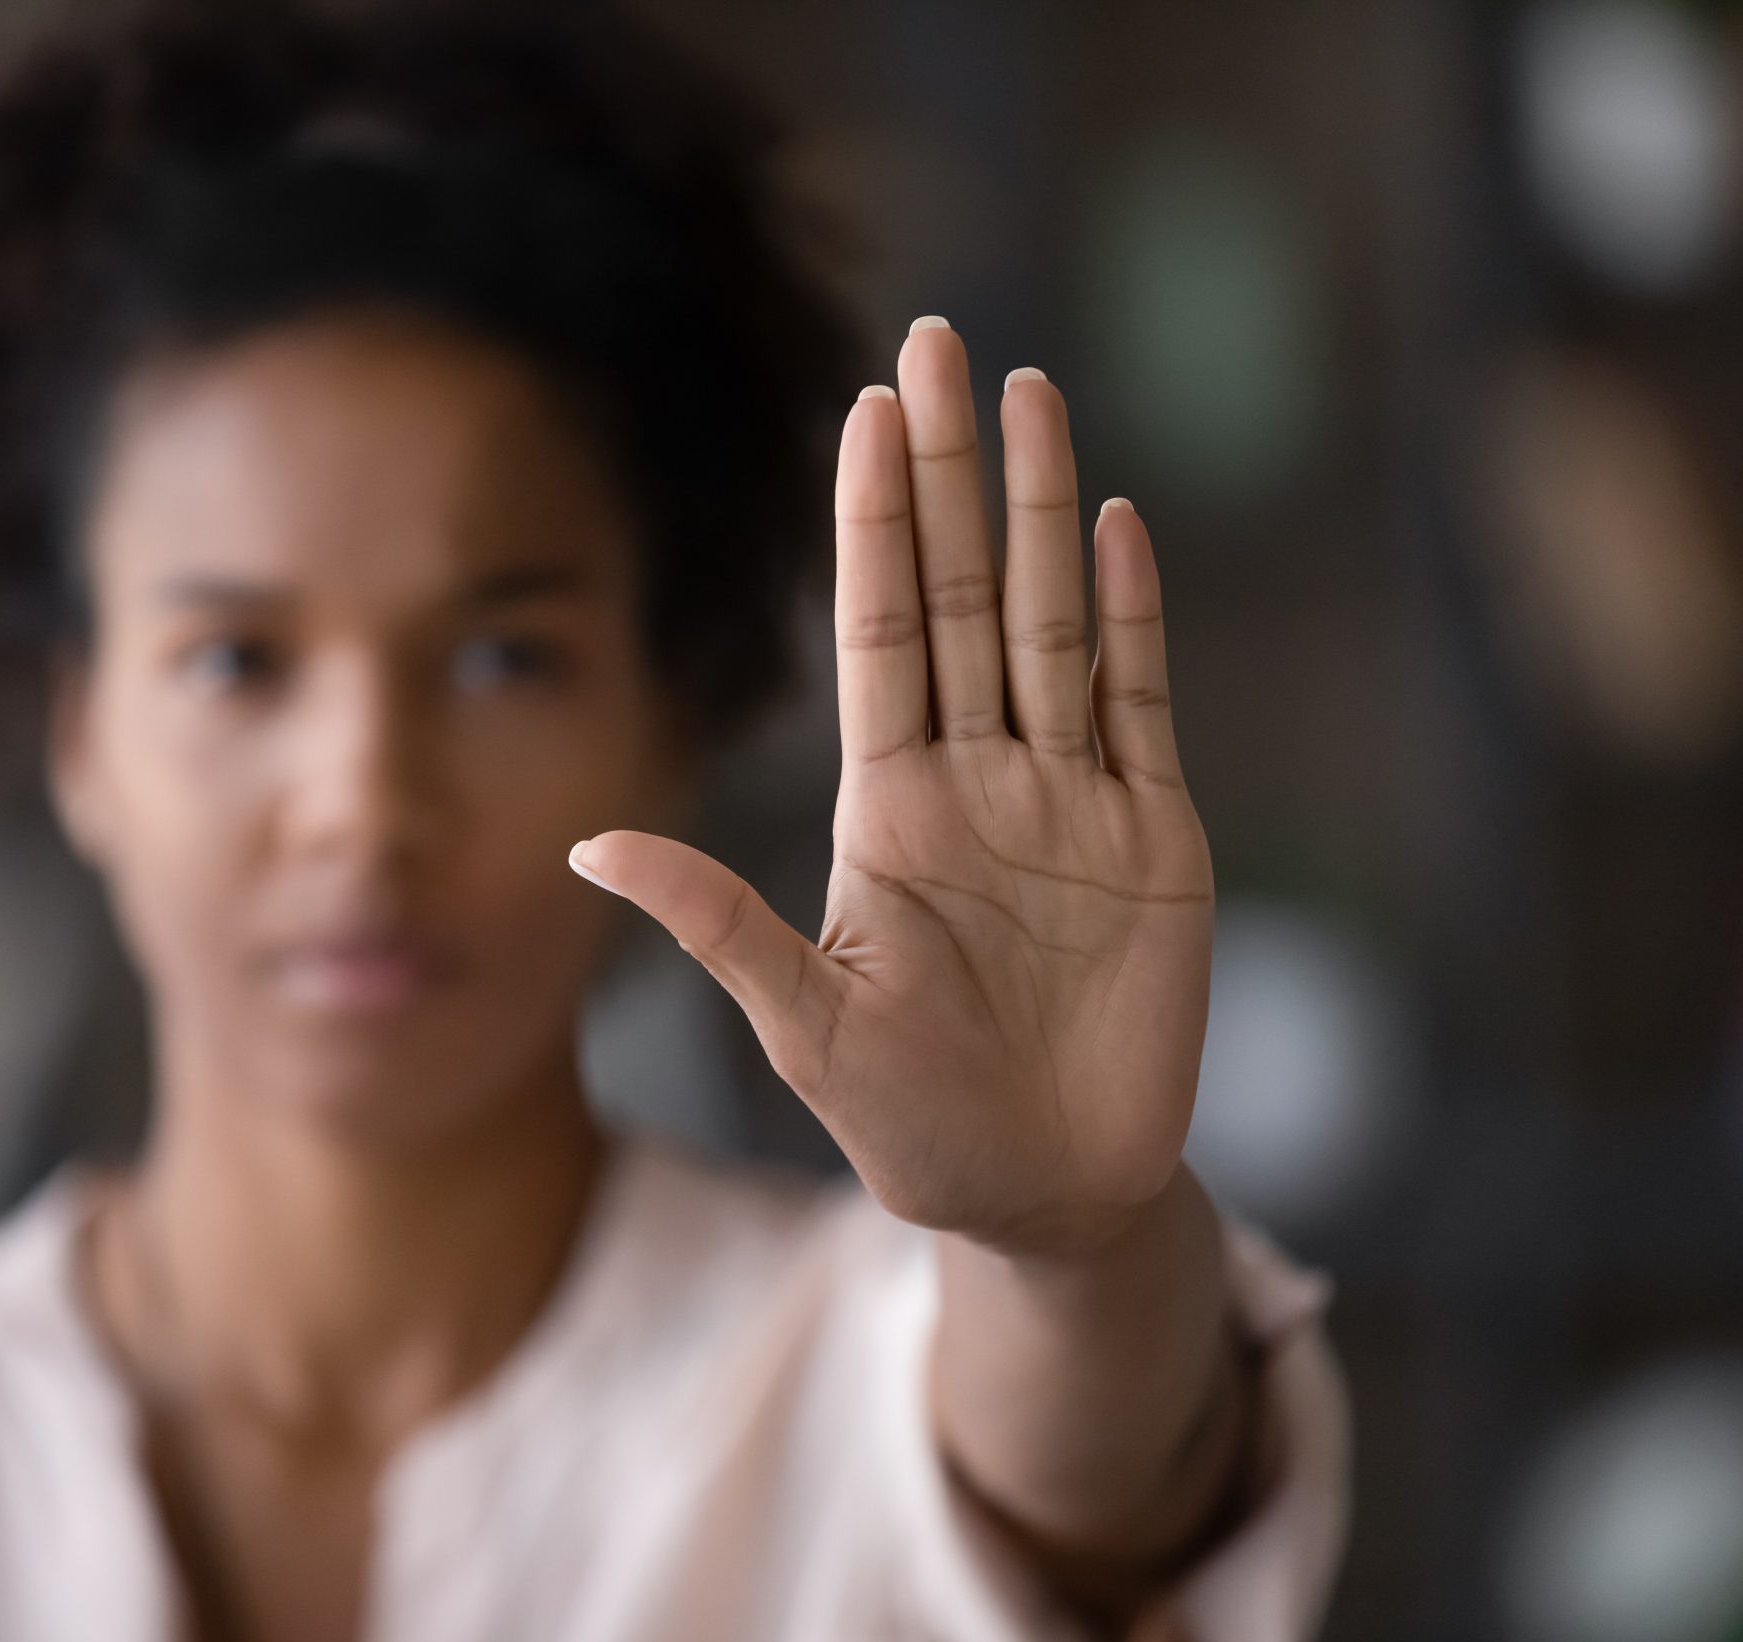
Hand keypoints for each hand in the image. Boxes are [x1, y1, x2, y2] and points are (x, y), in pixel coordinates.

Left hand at [571, 318, 1213, 1256]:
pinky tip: (1120, 526)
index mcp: (890, 811)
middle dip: (950, 473)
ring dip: (1047, 511)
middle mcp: (979, 781)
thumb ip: (716, 924)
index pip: (880, 634)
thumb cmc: (912, 1125)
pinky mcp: (1156, 842)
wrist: (1047, 1198)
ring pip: (1059, 625)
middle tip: (936, 343)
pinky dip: (1137, 619)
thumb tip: (586, 846)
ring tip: (1031, 394)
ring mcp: (1071, 802)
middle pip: (967, 596)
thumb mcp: (805, 1025)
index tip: (861, 413)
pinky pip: (1143, 708)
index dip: (873, 525)